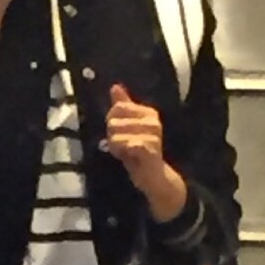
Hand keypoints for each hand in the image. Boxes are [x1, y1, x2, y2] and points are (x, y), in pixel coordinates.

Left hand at [106, 84, 187, 220]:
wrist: (153, 177)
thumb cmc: (138, 152)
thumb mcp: (128, 127)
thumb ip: (123, 107)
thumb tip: (115, 86)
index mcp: (148, 112)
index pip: (117, 108)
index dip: (112, 123)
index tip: (120, 135)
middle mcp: (153, 120)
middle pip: (114, 121)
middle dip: (112, 137)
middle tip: (124, 148)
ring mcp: (153, 134)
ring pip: (116, 134)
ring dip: (116, 147)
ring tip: (127, 154)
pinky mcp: (150, 148)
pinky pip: (125, 144)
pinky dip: (121, 153)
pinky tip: (128, 158)